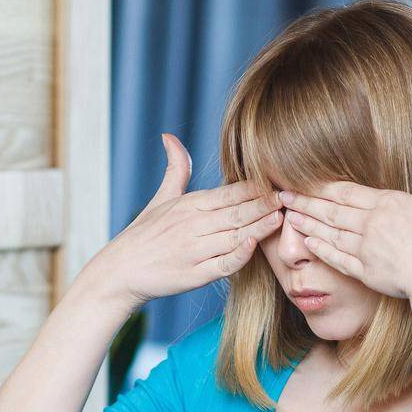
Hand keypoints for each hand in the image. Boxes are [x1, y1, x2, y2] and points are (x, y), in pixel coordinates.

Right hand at [76, 133, 282, 312]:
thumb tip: (170, 137)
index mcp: (190, 205)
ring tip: (282, 217)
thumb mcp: (159, 199)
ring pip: (234, 235)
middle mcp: (193, 225)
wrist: (119, 272)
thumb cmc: (143, 236)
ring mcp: (194, 250)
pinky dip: (237, 255)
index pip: (231, 192)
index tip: (281, 181)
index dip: (258, 187)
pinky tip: (253, 245)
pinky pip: (221, 264)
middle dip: (265, 203)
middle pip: (237, 211)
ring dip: (259, 226)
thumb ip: (175, 169)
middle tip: (292, 196)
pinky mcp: (193, 275)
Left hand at [279, 139, 411, 302]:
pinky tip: (305, 243)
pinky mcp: (364, 271)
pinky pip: (336, 258)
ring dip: (306, 223)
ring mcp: (365, 247)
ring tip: (285, 216)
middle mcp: (372, 222)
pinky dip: (319, 249)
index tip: (304, 182)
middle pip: (331, 209)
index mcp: (390, 203)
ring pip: (328, 232)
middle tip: (281, 195)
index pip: (347, 192)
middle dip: (304, 202)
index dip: (322, 187)